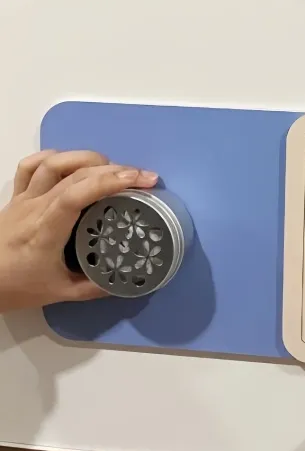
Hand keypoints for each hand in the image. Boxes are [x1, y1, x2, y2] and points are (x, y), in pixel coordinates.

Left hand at [0, 150, 157, 312]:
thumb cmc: (15, 287)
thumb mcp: (59, 294)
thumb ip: (94, 286)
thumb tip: (127, 279)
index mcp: (45, 231)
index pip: (76, 195)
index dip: (109, 182)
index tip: (140, 181)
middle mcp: (34, 208)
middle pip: (75, 175)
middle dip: (115, 170)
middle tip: (143, 177)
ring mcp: (23, 199)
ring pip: (54, 163)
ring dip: (88, 158)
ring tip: (113, 167)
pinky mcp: (16, 196)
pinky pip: (30, 166)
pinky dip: (55, 156)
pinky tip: (74, 161)